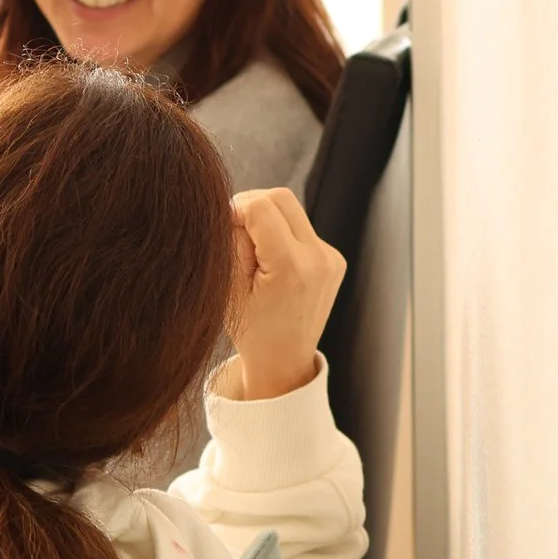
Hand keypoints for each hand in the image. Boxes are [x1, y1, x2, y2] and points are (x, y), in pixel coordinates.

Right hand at [221, 186, 344, 400]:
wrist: (283, 361)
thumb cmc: (251, 330)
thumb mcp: (229, 288)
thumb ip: (232, 241)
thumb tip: (234, 207)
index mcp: (291, 267)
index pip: (260, 207)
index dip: (235, 208)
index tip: (223, 225)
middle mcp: (318, 259)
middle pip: (281, 197)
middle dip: (252, 205)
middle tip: (233, 229)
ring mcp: (331, 258)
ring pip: (292, 210)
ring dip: (268, 219)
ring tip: (253, 252)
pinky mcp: (334, 259)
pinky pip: (303, 228)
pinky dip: (283, 234)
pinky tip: (272, 263)